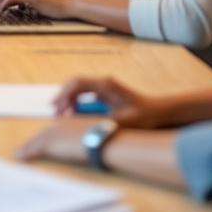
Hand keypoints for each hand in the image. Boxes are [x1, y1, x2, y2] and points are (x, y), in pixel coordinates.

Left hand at [15, 117, 100, 163]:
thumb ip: (91, 138)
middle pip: (43, 135)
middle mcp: (60, 125)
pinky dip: (25, 153)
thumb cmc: (106, 138)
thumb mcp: (98, 134)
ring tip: (19, 154)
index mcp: (71, 122)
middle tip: (24, 148)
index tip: (41, 141)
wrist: (103, 140)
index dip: (49, 137)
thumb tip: (94, 146)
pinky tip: (19, 157)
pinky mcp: (49, 143)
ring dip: (27, 148)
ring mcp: (53, 133)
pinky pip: (33, 149)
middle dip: (34, 142)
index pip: (55, 131)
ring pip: (37, 141)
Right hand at [53, 76, 171, 128]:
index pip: (78, 84)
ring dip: (67, 99)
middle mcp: (102, 83)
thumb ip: (104, 124)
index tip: (59, 110)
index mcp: (106, 85)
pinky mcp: (103, 94)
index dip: (65, 96)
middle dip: (62, 97)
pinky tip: (71, 114)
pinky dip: (74, 102)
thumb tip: (83, 127)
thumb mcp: (124, 122)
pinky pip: (83, 94)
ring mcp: (102, 87)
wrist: (157, 112)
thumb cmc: (144, 115)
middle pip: (74, 83)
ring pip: (77, 88)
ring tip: (60, 114)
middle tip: (54, 112)